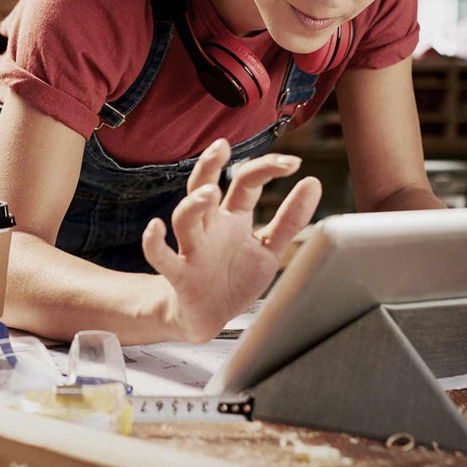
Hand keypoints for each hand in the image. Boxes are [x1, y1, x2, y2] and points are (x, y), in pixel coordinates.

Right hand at [141, 138, 319, 342]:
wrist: (209, 319)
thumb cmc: (235, 278)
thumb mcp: (270, 247)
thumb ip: (290, 219)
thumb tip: (313, 182)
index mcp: (233, 218)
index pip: (246, 182)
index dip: (266, 168)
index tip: (293, 163)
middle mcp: (210, 227)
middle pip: (203, 186)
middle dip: (210, 164)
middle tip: (222, 146)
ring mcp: (192, 249)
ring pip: (184, 218)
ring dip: (193, 204)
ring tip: (210, 193)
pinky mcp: (179, 275)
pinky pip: (160, 256)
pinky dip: (154, 242)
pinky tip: (156, 228)